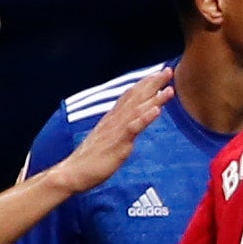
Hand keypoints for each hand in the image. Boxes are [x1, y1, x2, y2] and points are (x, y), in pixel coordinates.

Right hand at [46, 65, 174, 191]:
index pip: (130, 96)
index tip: (158, 73)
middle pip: (136, 97)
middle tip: (169, 70)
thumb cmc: (90, 159)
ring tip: (169, 89)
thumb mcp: (107, 139)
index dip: (145, 84)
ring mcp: (116, 130)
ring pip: (138, 109)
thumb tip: (128, 124)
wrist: (72, 173)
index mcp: (112, 119)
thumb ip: (118, 129)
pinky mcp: (117, 143)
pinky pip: (133, 128)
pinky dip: (145, 118)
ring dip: (154, 98)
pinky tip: (157, 110)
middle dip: (153, 83)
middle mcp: (115, 120)